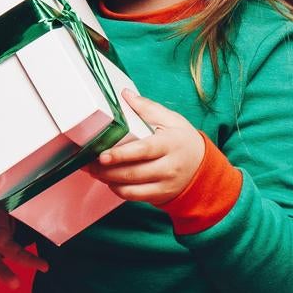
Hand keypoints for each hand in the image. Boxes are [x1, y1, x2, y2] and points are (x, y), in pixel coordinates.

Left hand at [92, 93, 213, 205]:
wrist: (203, 168)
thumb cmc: (183, 141)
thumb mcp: (172, 120)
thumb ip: (147, 108)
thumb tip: (125, 95)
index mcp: (170, 144)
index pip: (143, 150)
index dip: (121, 155)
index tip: (103, 156)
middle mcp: (169, 166)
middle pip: (133, 172)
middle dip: (106, 170)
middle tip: (89, 163)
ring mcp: (165, 184)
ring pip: (130, 188)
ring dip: (108, 180)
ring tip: (95, 171)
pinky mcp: (159, 196)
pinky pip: (134, 197)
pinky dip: (118, 190)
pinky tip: (110, 181)